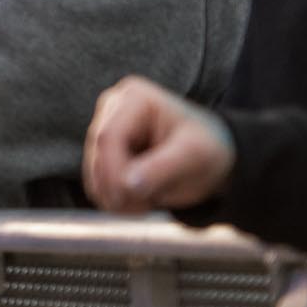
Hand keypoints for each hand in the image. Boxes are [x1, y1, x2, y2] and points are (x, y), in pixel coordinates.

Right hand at [80, 77, 235, 213]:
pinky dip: (114, 199)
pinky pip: (96, 183)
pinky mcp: (102, 153)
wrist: (213, 159)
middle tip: (145, 208)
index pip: (108, 137)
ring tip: (149, 202)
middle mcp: (113, 109)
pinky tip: (139, 200)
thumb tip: (127, 185)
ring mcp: (104, 130)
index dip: (115, 172)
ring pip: (93, 172)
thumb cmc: (209, 149)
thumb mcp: (195, 156)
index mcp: (135, 98)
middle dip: (118, 188)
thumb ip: (162, 168)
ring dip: (116, 197)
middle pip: (97, 156)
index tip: (136, 201)